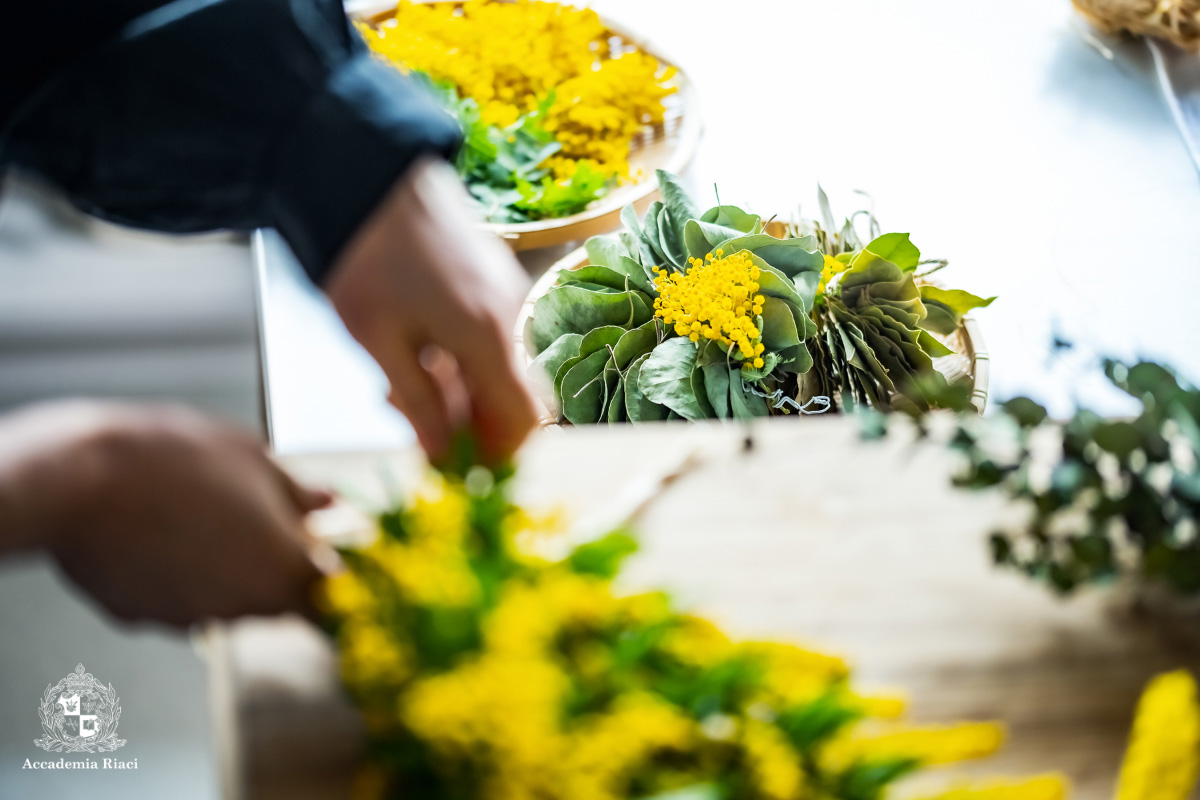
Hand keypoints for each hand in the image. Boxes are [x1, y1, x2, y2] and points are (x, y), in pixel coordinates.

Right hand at [0, 401, 328, 626]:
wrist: (80, 478)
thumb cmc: (175, 460)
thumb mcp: (253, 458)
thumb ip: (297, 492)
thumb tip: (329, 503)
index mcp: (285, 571)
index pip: (329, 599)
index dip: (327, 574)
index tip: (317, 548)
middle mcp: (244, 607)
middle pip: (277, 599)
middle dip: (272, 563)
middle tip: (246, 514)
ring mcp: (190, 617)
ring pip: (224, 599)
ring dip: (221, 567)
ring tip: (192, 512)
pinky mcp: (141, 618)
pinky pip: (172, 598)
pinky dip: (172, 574)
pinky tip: (154, 532)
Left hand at [325, 156, 538, 462]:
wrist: (363, 171)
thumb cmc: (366, 259)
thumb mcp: (381, 346)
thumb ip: (420, 406)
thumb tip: (444, 456)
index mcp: (488, 338)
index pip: (525, 421)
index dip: (498, 454)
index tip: (456, 465)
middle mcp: (509, 314)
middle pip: (511, 395)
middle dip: (466, 422)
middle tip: (407, 421)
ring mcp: (503, 290)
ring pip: (495, 365)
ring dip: (456, 390)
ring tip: (397, 386)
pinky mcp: (489, 274)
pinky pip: (486, 334)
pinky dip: (458, 357)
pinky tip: (412, 351)